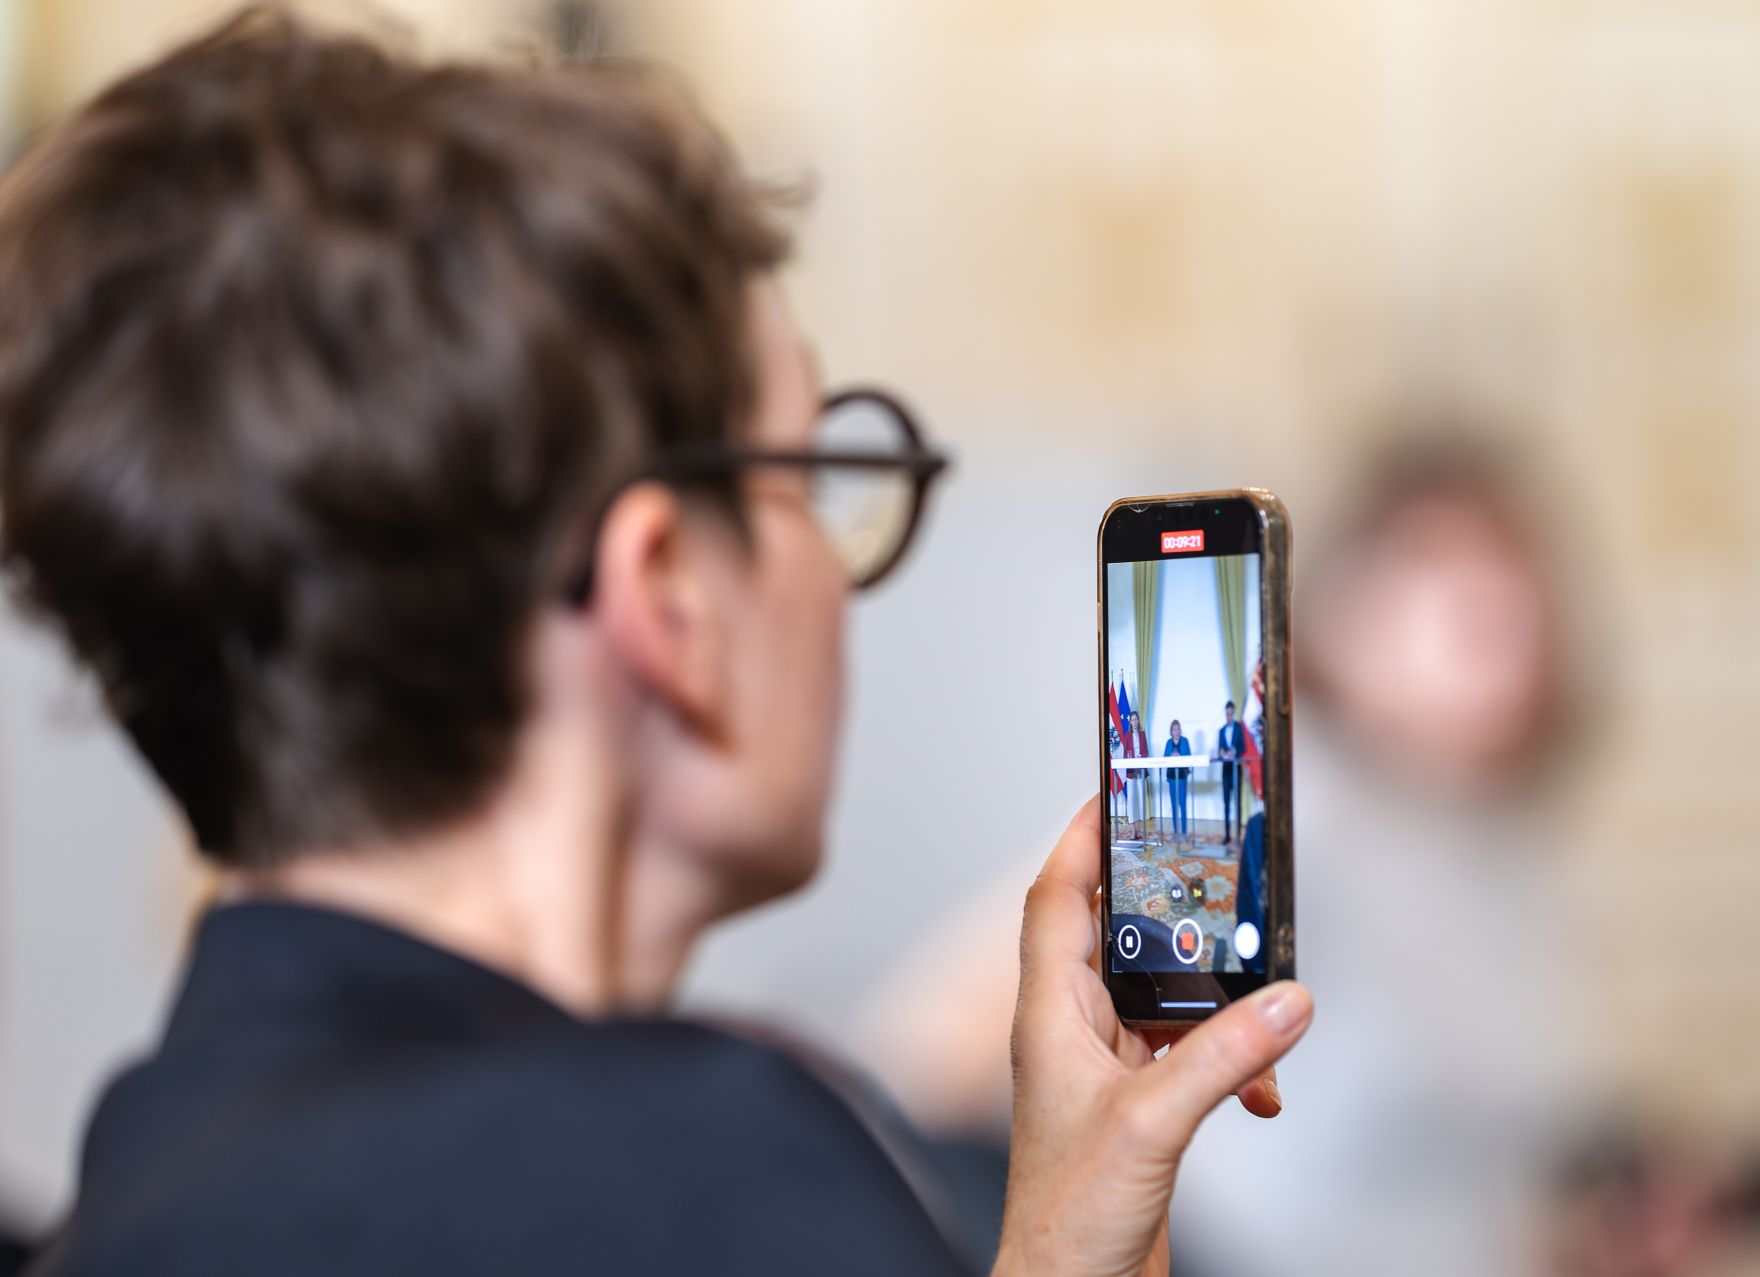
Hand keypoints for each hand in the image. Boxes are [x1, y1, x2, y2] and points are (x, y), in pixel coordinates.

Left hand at [994, 797, 1312, 1276]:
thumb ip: (1224, 1056)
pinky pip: (1186, 1056)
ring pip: (1158, 997)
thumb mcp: (1154, 1122)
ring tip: (1258, 1002)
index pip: (1056, 898)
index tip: (1116, 792)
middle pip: (1113, 934)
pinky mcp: (1134, 1107)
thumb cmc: (1070, 1217)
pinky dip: (1229, 1062)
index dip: (1081, 840)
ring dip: (1211, 1000)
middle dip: (1166, 906)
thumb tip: (1288, 997)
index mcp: (1048, 1014)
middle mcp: (1068, 1030)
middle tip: (1217, 876)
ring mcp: (1100, 1068)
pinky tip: (1261, 1092)